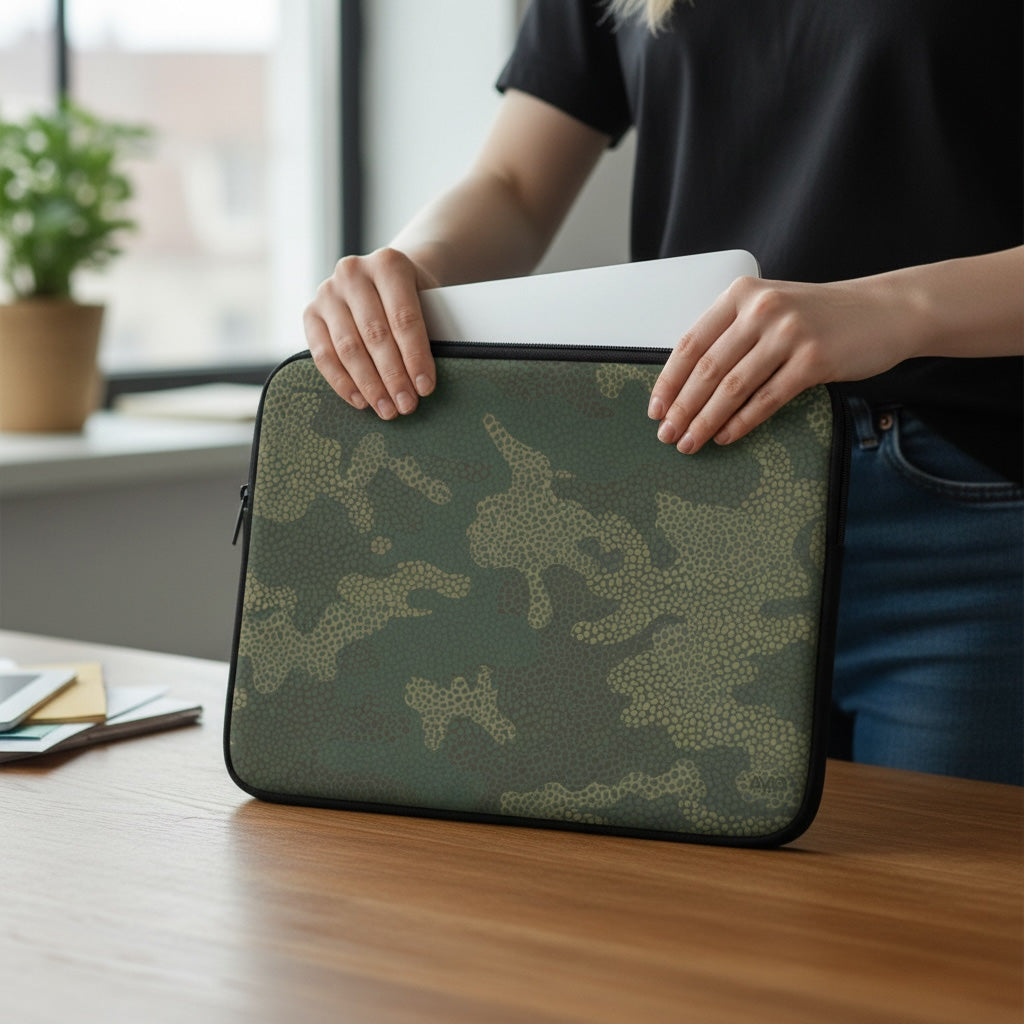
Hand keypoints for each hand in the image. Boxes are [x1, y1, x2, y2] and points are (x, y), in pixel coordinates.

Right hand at [303, 247, 439, 417]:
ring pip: (348, 347)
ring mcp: (328, 292)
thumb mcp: (428, 300)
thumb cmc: (412, 296)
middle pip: (375, 335)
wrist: (383, 277)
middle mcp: (353, 273)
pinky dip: (342, 382)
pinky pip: (323, 355)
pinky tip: (360, 401)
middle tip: (406, 405)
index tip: (425, 388)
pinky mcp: (310, 312)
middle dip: (393, 376)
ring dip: (369, 385)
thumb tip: (423, 379)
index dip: (415, 357)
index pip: (404, 318)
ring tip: (386, 409)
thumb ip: (428, 329)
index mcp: (389, 263)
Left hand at [647, 275, 916, 452]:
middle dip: (682, 408)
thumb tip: (686, 384)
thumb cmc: (819, 316)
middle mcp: (762, 309)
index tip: (656, 409)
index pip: (691, 343)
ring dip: (706, 421)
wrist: (885, 311)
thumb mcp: (770, 309)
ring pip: (733, 388)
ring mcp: (788, 333)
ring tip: (690, 442)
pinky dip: (741, 423)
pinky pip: (766, 399)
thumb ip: (732, 333)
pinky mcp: (813, 360)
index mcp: (741, 294)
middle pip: (708, 369)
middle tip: (667, 435)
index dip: (669, 381)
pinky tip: (725, 437)